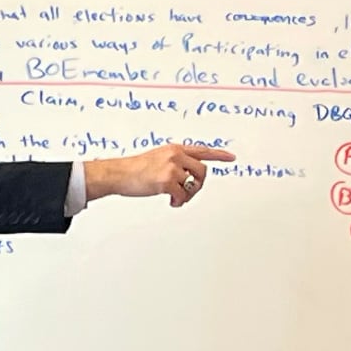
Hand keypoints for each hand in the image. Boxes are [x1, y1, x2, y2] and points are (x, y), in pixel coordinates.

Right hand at [86, 142, 235, 204]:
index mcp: (175, 149)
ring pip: (193, 185)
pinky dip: (178, 202)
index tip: (231, 157)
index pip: (202, 151)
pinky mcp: (166, 181)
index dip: (219, 154)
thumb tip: (185, 177)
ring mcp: (172, 168)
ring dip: (187, 195)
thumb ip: (174, 162)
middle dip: (198, 185)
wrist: (119, 173)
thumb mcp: (157, 158)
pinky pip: (182, 195)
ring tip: (176, 198)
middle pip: (202, 171)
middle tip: (188, 192)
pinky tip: (171, 201)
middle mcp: (176, 156)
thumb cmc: (135, 169)